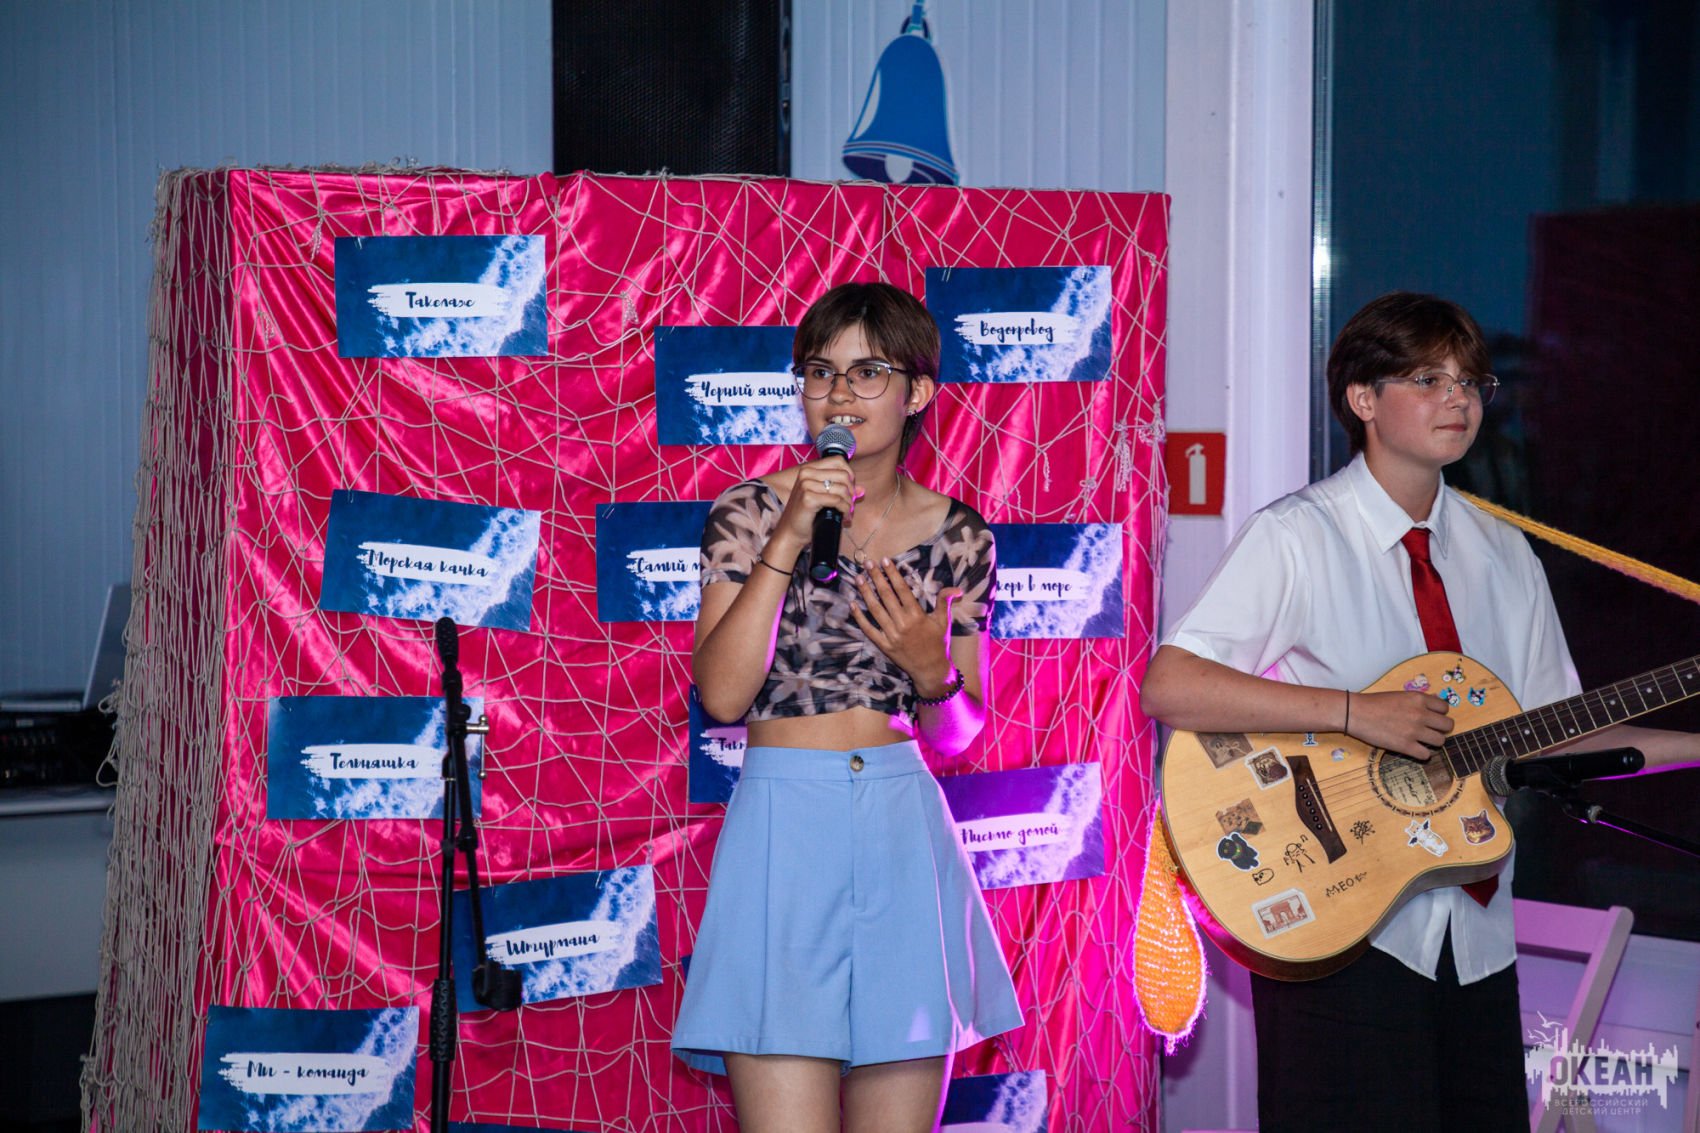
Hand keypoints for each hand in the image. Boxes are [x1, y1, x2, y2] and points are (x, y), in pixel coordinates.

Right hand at [771, 457, 857, 552]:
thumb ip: (841, 490)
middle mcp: (806, 474)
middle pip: (843, 475)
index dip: (849, 474)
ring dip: (849, 504)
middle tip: (850, 505)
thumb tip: (862, 490)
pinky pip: (837, 501)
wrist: (790, 532)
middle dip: (851, 492)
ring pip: (842, 489)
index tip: (850, 489)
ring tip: (847, 513)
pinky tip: (843, 517)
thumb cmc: (807, 515)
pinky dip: (844, 510)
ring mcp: (806, 485)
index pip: (838, 461)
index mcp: (808, 469)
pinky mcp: (808, 498)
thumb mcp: (824, 498)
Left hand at [850, 558, 959, 693]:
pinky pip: (869, 629)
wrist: (931, 670)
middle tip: (868, 564)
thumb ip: (945, 602)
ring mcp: (891, 635)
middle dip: (876, 578)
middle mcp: (903, 624)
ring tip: (859, 579)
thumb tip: (957, 588)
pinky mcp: (884, 645)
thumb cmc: (939, 643)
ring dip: (866, 593)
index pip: (902, 589)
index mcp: (917, 616)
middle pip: (886, 596)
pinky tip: (853, 605)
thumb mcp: (944, 621)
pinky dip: (859, 617)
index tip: (884, 560)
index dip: (892, 574)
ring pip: (875, 610)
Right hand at [1348, 689, 1453, 759]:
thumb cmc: (1374, 703)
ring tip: (1422, 740)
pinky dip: (1422, 754)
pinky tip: (1414, 749)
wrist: (1356, 713)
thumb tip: (1434, 702)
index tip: (1432, 717)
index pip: (1445, 708)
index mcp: (1419, 699)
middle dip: (1441, 728)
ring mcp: (1414, 731)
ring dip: (1433, 741)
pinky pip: (1426, 755)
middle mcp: (1420, 714)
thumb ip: (1418, 700)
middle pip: (1448, 725)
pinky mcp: (1406, 746)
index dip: (1440, 713)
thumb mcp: (1400, 695)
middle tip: (1430, 730)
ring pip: (1441, 741)